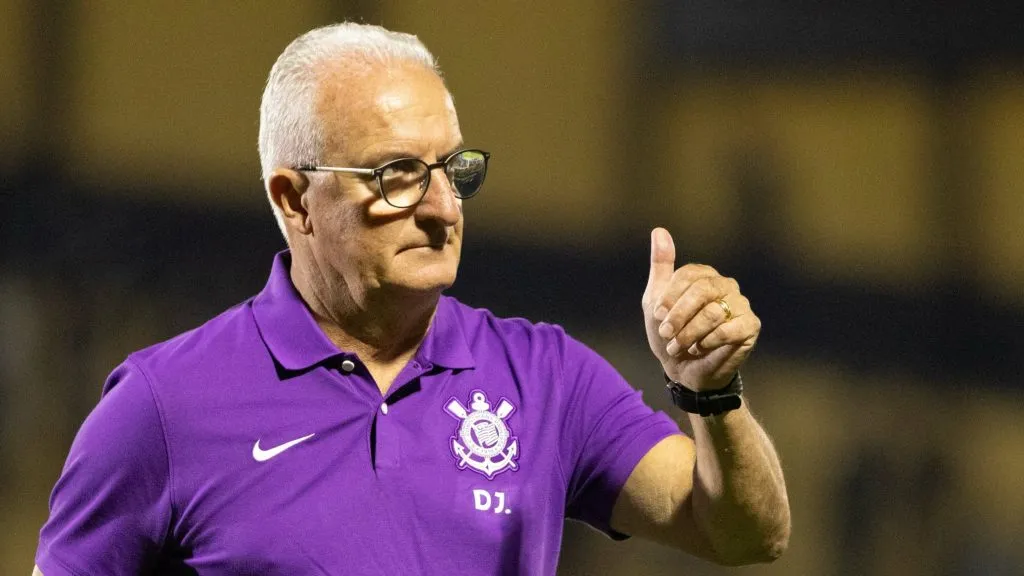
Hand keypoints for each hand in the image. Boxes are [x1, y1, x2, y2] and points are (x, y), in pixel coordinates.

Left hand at [642, 228, 759, 390]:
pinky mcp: (750, 326)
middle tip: (666, 333)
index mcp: (704, 276)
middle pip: (702, 290)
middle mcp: (726, 285)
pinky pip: (728, 330)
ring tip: (679, 346)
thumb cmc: (671, 334)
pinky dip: (707, 342)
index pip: (688, 275)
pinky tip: (699, 349)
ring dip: (689, 334)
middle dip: (679, 315)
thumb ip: (660, 266)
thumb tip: (659, 230)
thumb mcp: (656, 300)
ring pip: (713, 313)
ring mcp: (741, 304)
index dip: (670, 296)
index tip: (657, 315)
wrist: (685, 370)